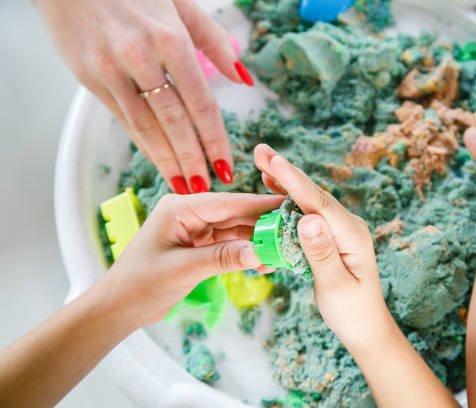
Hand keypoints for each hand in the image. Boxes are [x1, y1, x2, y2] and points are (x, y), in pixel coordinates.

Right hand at [34, 0, 253, 192]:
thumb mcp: (181, 3)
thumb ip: (214, 40)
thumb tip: (243, 77)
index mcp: (170, 39)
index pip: (201, 103)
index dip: (215, 140)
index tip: (226, 166)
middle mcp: (140, 58)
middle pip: (173, 122)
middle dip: (191, 159)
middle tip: (205, 188)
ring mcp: (111, 70)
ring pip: (145, 127)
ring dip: (166, 161)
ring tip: (183, 185)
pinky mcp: (89, 78)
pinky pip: (123, 119)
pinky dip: (143, 143)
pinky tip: (158, 160)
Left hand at [96, 192, 283, 326]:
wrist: (118, 307)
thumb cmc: (140, 283)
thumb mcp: (184, 269)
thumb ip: (222, 258)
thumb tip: (259, 251)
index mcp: (180, 208)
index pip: (228, 203)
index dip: (260, 204)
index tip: (287, 205)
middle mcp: (189, 213)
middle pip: (234, 214)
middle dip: (262, 224)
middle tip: (292, 232)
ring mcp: (194, 230)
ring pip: (234, 230)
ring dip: (255, 241)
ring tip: (282, 251)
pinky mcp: (197, 246)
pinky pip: (227, 245)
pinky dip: (244, 253)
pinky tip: (263, 262)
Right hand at [253, 144, 396, 350]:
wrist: (365, 325)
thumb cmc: (351, 311)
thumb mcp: (335, 286)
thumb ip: (321, 253)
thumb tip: (308, 220)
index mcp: (351, 234)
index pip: (318, 203)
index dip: (294, 181)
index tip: (274, 161)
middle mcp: (347, 225)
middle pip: (312, 194)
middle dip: (285, 171)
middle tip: (260, 150)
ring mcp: (339, 228)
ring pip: (308, 199)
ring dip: (285, 180)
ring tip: (262, 160)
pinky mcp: (330, 234)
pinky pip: (306, 211)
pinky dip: (288, 197)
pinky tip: (274, 186)